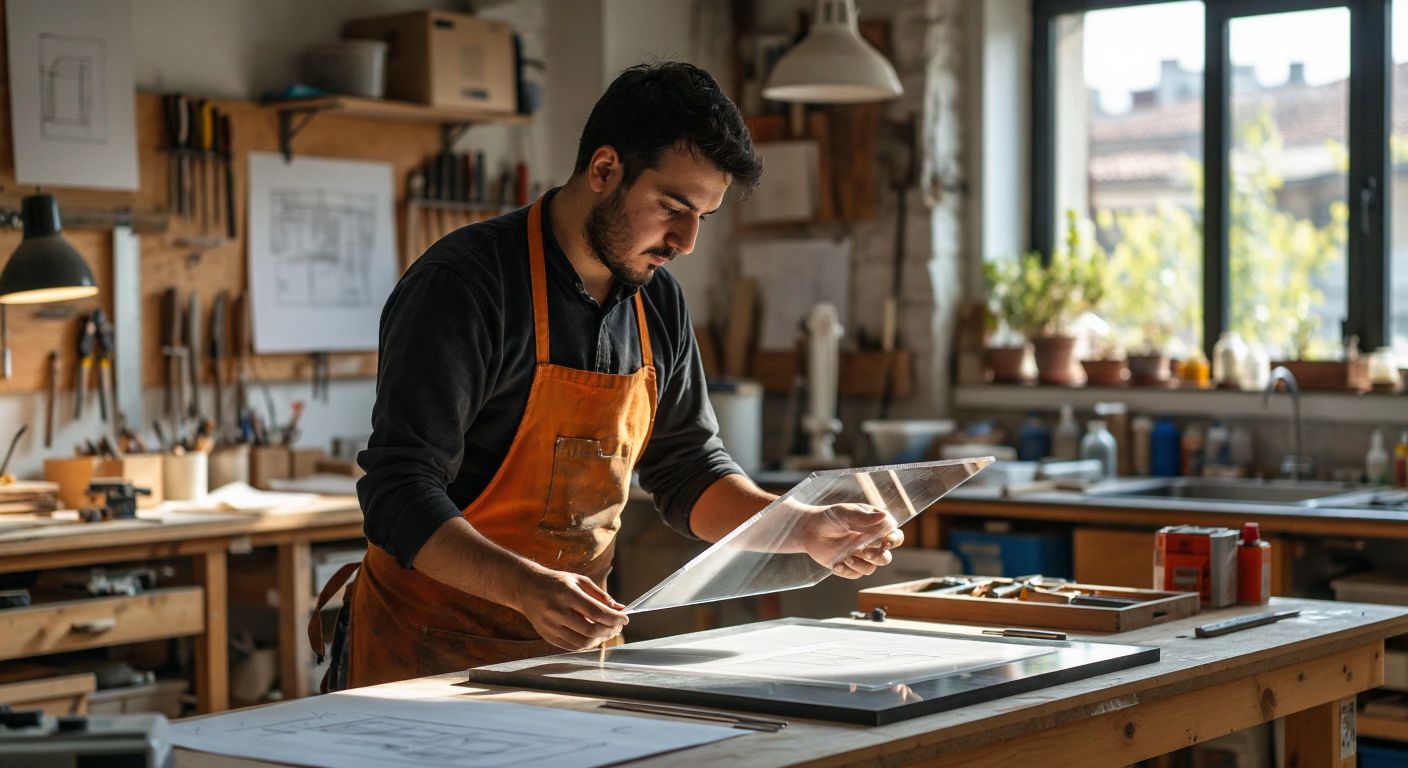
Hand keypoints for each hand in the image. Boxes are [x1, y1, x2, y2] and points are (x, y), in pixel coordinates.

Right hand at [510, 565, 628, 650]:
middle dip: (610, 630)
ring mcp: (550, 626)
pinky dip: (586, 644)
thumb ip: (600, 595)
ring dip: (600, 639)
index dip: (614, 618)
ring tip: (607, 632)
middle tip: (618, 626)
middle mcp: (557, 611)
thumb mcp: (579, 581)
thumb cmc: (557, 582)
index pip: (596, 611)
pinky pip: (571, 646)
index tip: (625, 618)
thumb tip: (620, 608)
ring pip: (582, 641)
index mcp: (567, 594)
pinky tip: (593, 637)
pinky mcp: (547, 635)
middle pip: (591, 629)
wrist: (526, 588)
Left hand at [792, 503, 902, 578]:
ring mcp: (859, 556)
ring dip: (860, 565)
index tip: (886, 541)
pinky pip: (855, 575)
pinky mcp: (848, 566)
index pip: (895, 536)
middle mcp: (870, 544)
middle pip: (886, 557)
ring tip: (847, 558)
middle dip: (879, 557)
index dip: (894, 540)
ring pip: (870, 569)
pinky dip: (847, 571)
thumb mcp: (846, 513)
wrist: (809, 529)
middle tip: (866, 553)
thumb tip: (884, 516)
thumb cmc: (830, 517)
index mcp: (875, 528)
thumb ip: (864, 517)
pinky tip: (836, 565)